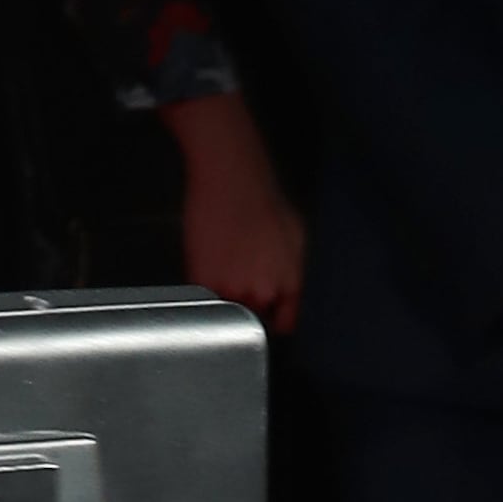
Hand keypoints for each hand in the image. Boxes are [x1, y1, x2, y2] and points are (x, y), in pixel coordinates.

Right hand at [163, 92, 305, 330]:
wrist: (232, 179)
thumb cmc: (264, 200)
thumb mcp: (297, 238)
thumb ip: (296, 275)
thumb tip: (291, 300)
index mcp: (290, 282)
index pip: (285, 322)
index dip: (277, 316)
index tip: (270, 310)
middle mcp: (264, 292)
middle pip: (255, 318)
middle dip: (251, 302)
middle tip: (244, 272)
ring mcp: (232, 290)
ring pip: (228, 311)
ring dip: (227, 295)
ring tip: (228, 262)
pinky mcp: (204, 283)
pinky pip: (206, 299)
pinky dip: (207, 286)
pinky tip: (213, 259)